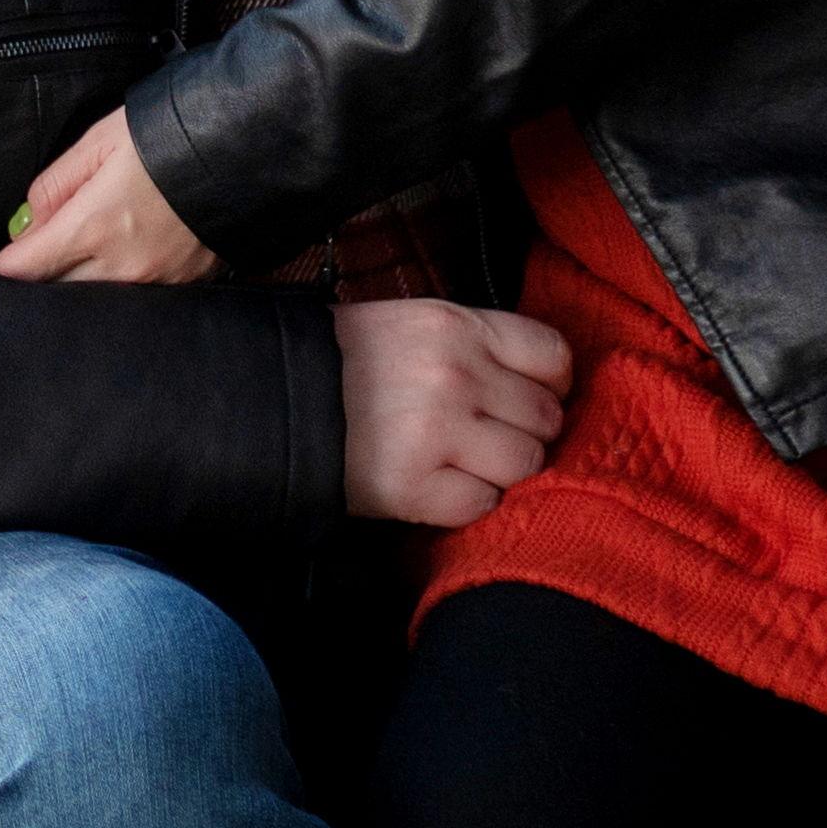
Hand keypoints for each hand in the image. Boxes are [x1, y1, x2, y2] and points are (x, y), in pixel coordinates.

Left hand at [0, 103, 215, 287]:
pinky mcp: (181, 287)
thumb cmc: (171, 136)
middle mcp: (122, 266)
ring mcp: (154, 283)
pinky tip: (97, 264)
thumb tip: (29, 220)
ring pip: (85, 301)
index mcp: (95, 226)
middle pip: (47, 294)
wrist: (247, 150)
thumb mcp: (100, 142)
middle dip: (17, 280)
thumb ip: (55, 183)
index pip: (20, 267)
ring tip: (53, 254)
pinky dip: (101, 286)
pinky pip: (126, 300)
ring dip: (59, 285)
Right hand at [337, 294, 575, 526]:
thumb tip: (541, 383)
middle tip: (487, 437)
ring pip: (524, 464)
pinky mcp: (414, 484)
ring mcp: (437, 430)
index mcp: (458, 326)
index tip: (529, 399)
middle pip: (546, 419)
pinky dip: (467, 502)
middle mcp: (455, 374)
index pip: (553, 358)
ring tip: (463, 463)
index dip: (551, 386)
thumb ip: (477, 343)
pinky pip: (482, 504)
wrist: (272, 397)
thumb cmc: (348, 362)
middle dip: (524, 433)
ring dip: (501, 471)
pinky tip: (438, 485)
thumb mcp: (415, 323)